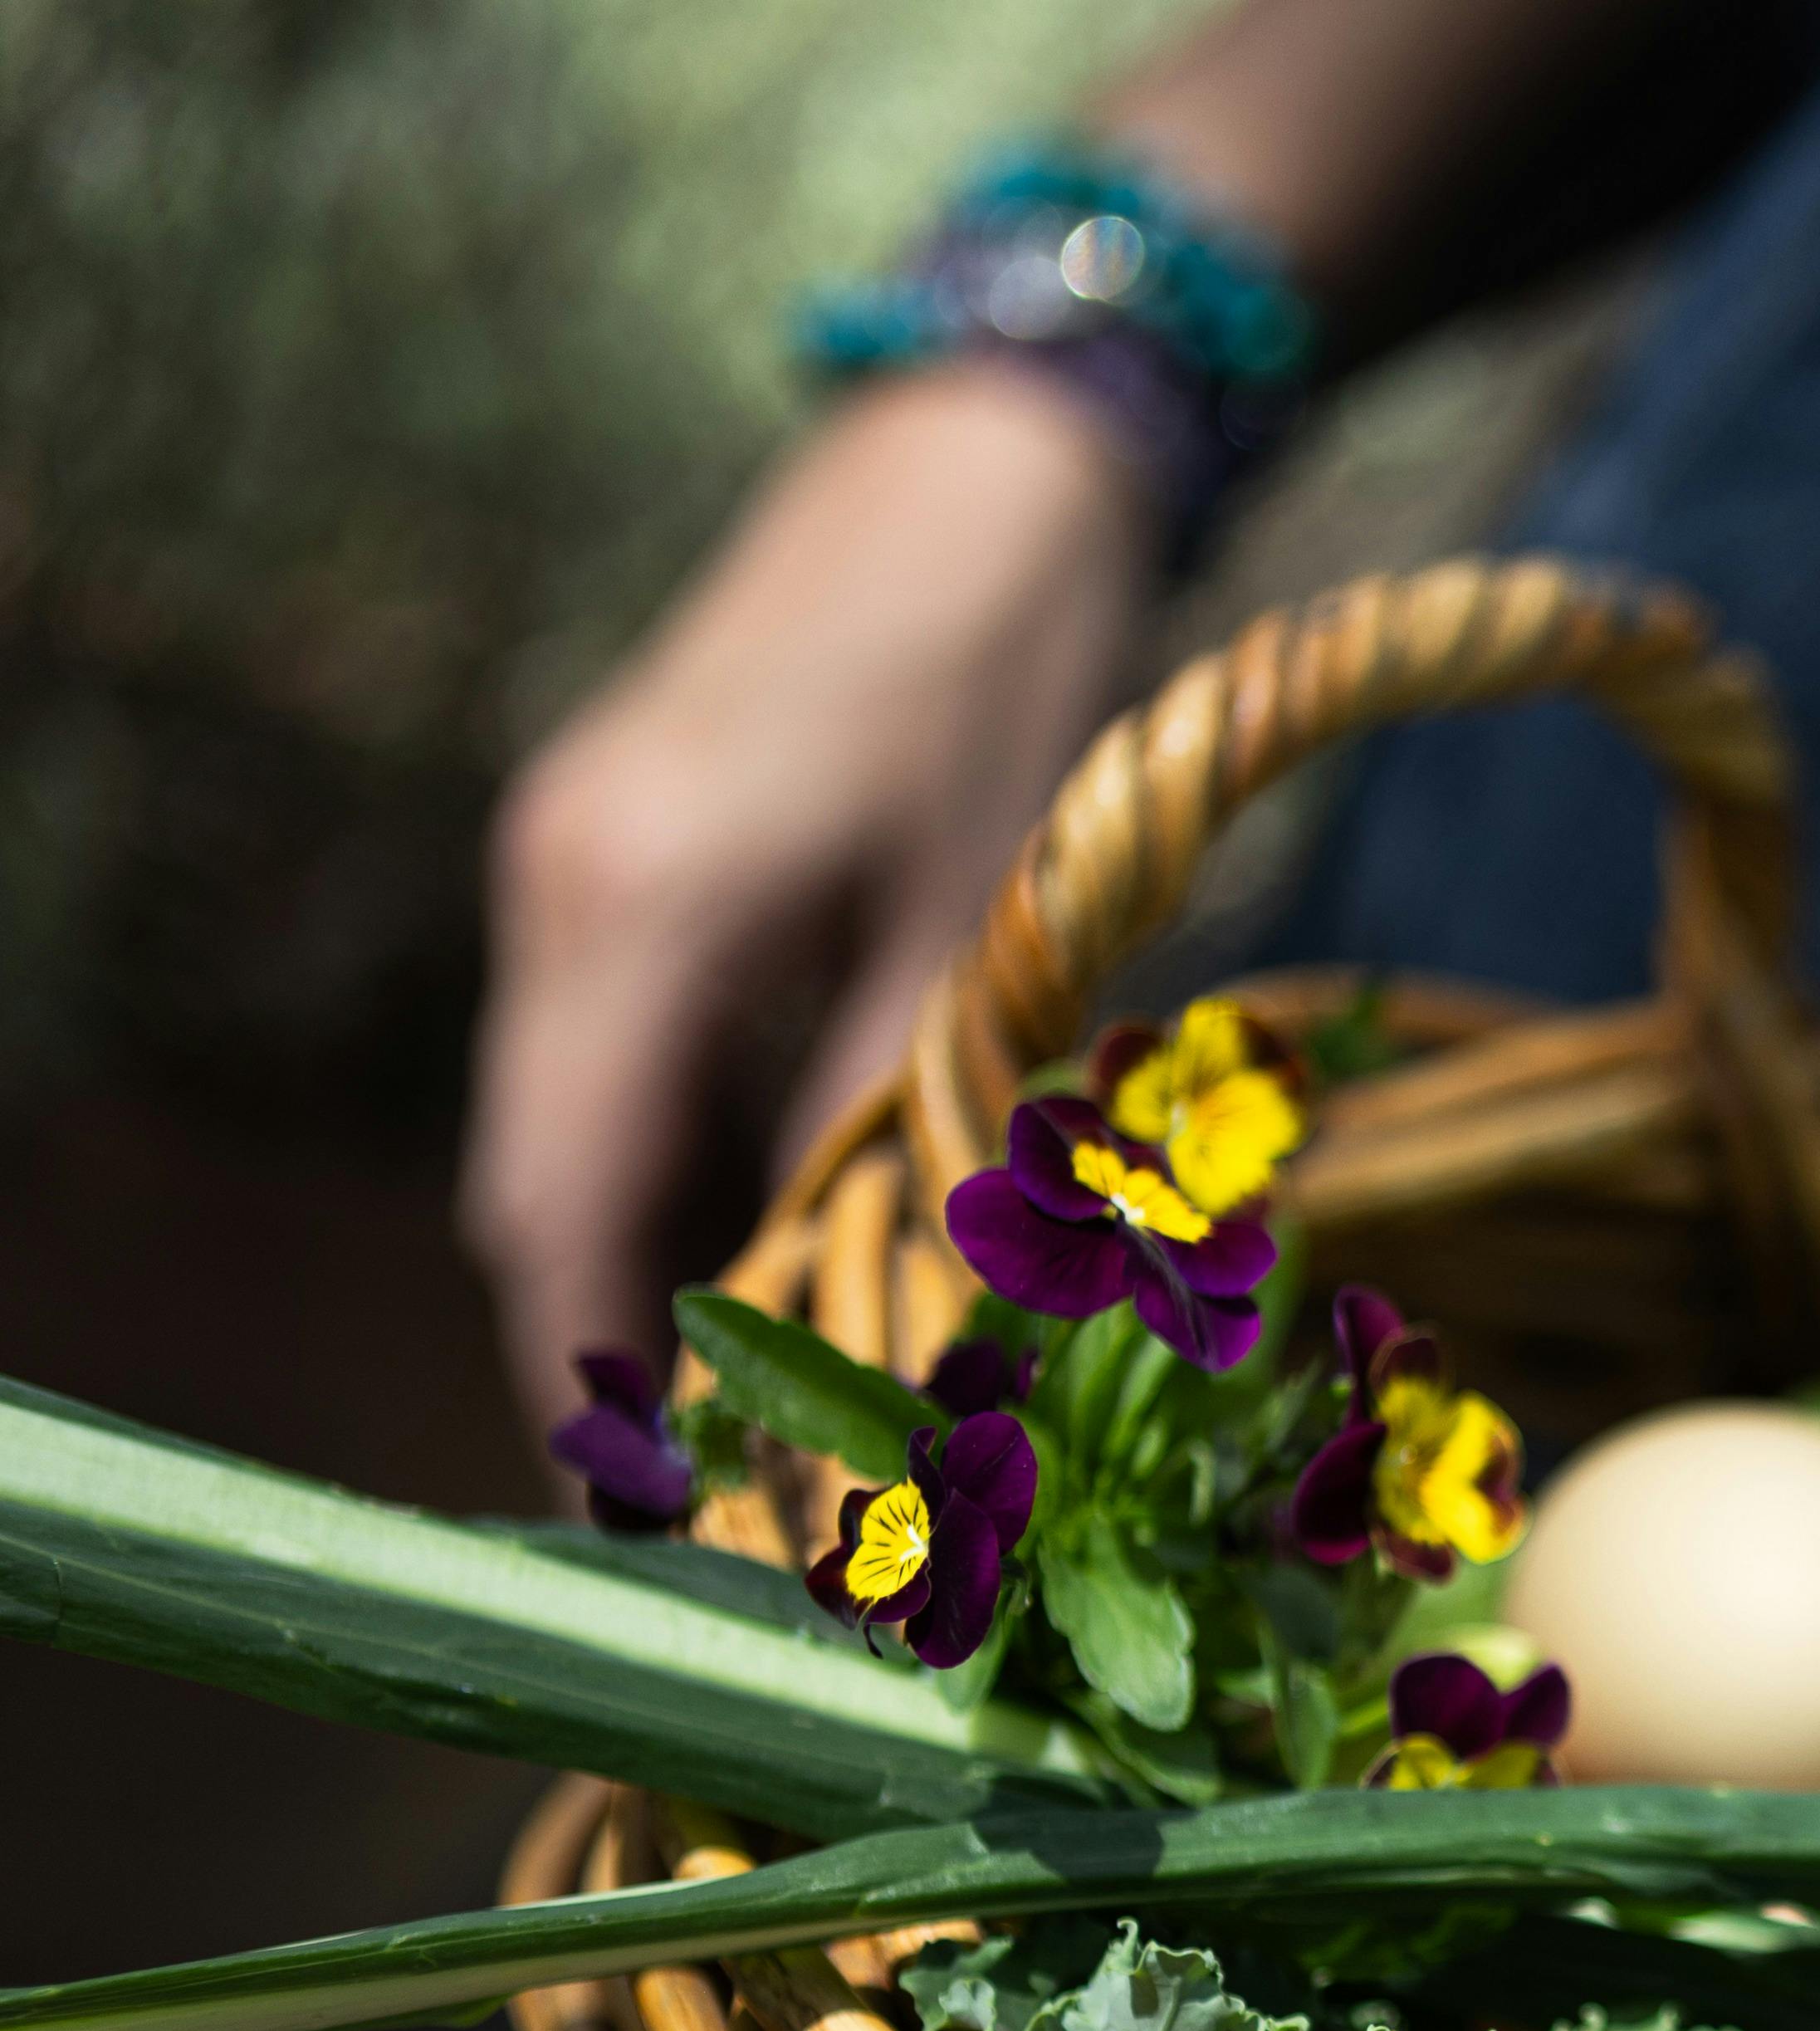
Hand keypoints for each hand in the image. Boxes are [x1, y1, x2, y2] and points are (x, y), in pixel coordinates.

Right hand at [464, 367, 1157, 1428]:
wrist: (984, 471)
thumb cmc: (1012, 682)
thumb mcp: (977, 929)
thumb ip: (907, 1123)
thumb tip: (889, 1326)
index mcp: (640, 907)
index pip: (561, 1202)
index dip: (593, 1370)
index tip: (656, 1506)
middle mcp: (564, 890)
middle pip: (543, 1182)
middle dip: (613, 1343)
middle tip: (728, 1491)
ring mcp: (572, 862)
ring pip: (574, 1126)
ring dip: (653, 1259)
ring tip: (768, 1402)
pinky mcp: (615, 851)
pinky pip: (615, 1054)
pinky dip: (681, 1162)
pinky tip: (781, 1244)